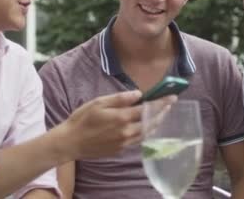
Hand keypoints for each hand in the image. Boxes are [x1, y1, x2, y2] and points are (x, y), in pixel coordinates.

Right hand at [61, 91, 176, 159]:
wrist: (71, 142)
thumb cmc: (82, 119)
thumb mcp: (99, 102)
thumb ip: (120, 98)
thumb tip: (138, 94)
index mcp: (121, 117)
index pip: (147, 109)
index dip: (161, 103)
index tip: (172, 97)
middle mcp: (126, 131)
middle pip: (150, 122)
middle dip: (162, 112)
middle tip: (170, 104)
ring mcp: (124, 142)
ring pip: (146, 133)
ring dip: (156, 123)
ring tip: (162, 114)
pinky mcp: (120, 149)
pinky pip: (138, 140)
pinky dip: (146, 132)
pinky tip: (147, 126)